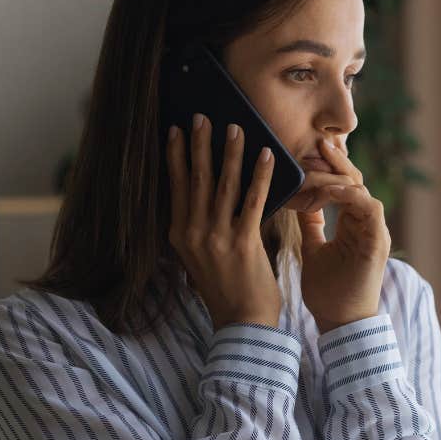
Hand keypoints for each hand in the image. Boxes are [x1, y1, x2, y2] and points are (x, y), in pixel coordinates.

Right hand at [166, 115, 280, 328]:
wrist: (243, 323)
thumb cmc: (228, 288)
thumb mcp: (201, 257)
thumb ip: (200, 228)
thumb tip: (206, 195)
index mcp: (179, 235)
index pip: (175, 187)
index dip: (174, 156)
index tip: (174, 130)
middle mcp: (192, 233)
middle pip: (195, 179)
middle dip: (198, 144)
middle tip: (201, 116)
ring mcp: (216, 238)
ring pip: (223, 184)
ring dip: (230, 153)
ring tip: (235, 128)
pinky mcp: (243, 242)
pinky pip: (253, 200)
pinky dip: (260, 175)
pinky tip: (267, 155)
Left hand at [296, 140, 390, 331]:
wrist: (340, 323)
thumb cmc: (327, 291)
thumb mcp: (312, 249)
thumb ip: (310, 225)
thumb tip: (297, 202)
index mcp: (352, 224)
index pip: (343, 186)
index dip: (328, 167)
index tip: (308, 150)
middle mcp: (366, 223)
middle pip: (355, 182)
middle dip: (337, 161)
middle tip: (319, 140)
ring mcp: (374, 231)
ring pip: (363, 190)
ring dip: (342, 175)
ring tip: (321, 159)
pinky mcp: (377, 241)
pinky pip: (368, 208)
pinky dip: (349, 196)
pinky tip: (327, 190)